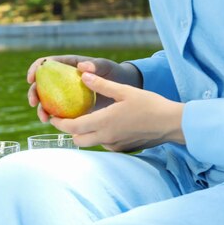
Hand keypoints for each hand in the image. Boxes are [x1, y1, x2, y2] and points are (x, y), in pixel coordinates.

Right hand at [27, 55, 142, 121]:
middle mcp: (63, 79)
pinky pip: (59, 112)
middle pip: (41, 84)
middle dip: (33, 93)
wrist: (123, 88)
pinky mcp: (72, 106)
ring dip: (41, 109)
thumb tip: (81, 67)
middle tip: (33, 103)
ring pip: (47, 100)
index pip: (46, 63)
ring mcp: (66, 93)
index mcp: (67, 64)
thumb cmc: (114, 73)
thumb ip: (96, 66)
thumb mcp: (106, 67)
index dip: (35, 69)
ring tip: (44, 118)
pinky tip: (55, 124)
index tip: (31, 79)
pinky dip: (54, 118)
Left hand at [50, 72, 184, 151]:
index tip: (52, 115)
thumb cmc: (150, 105)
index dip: (58, 122)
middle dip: (69, 130)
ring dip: (84, 133)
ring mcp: (114, 145)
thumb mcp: (124, 91)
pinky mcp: (122, 148)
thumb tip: (83, 75)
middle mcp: (105, 137)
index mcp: (103, 123)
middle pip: (77, 139)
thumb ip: (102, 85)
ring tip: (85, 117)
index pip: (72, 127)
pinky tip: (106, 123)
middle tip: (67, 116)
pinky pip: (103, 143)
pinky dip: (99, 135)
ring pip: (90, 142)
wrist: (171, 124)